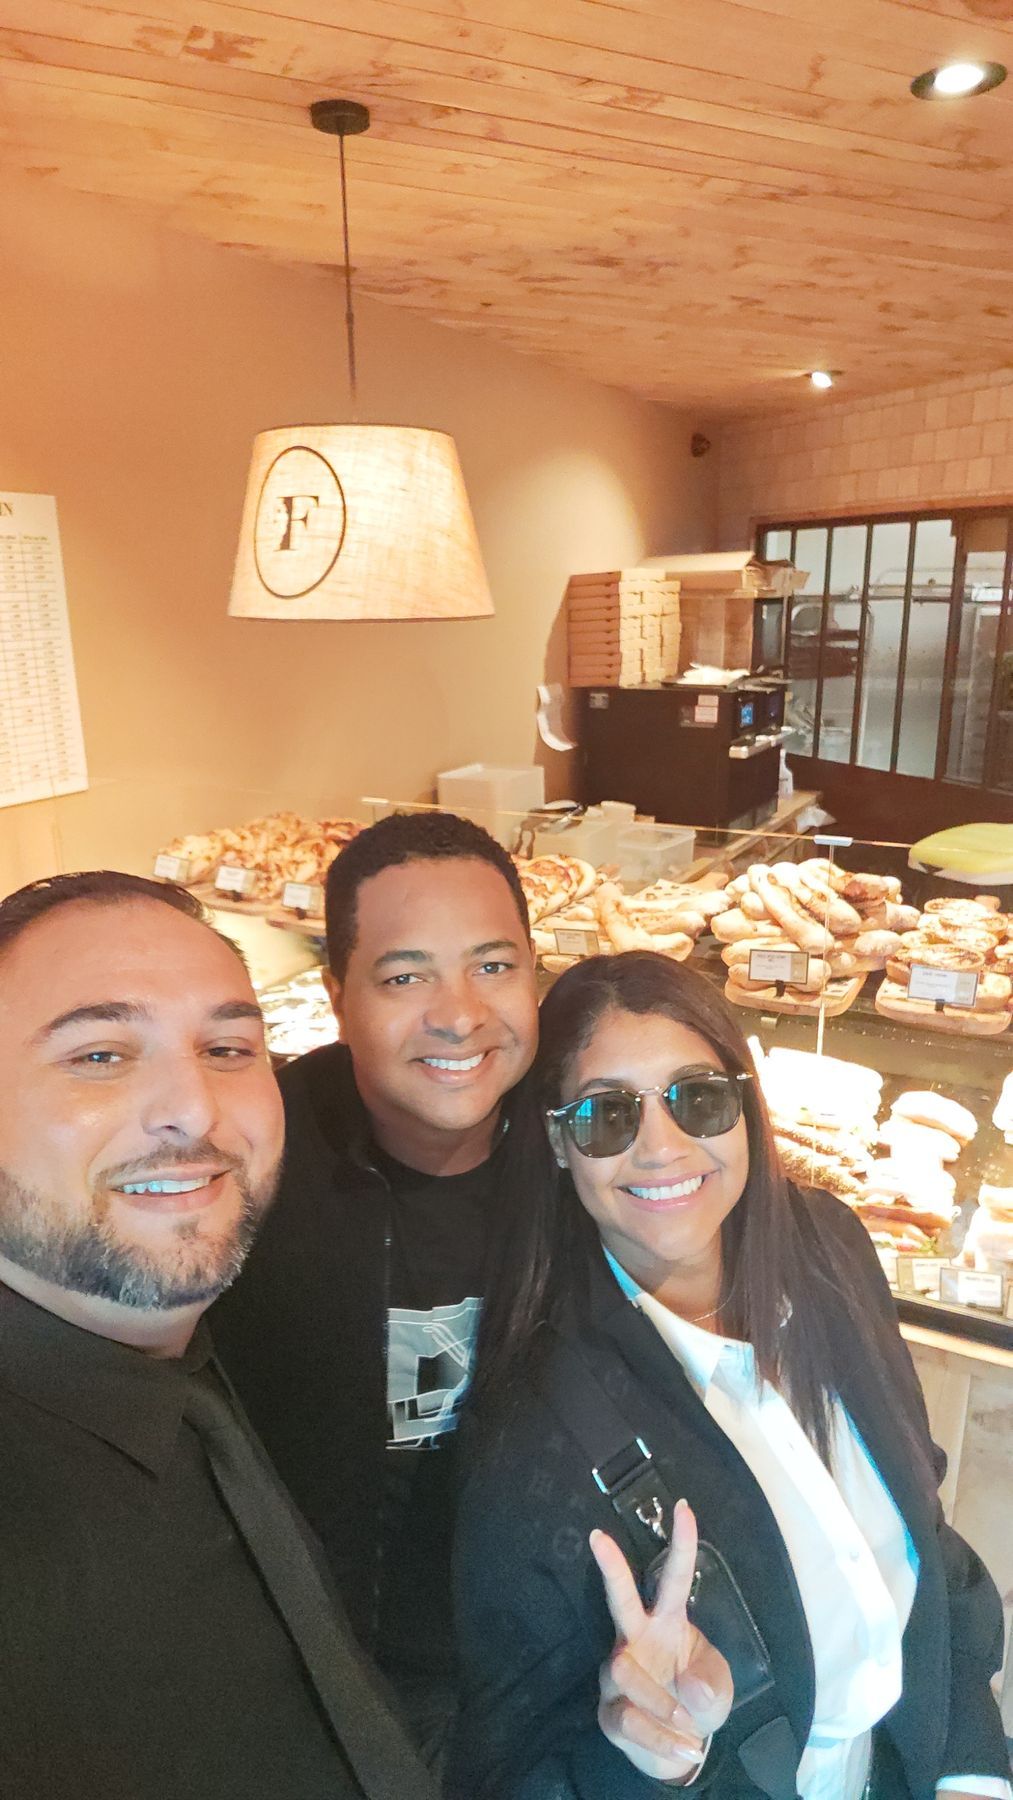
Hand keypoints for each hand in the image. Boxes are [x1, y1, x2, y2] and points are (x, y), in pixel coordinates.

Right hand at [591, 1498, 732, 1785]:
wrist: (681, 1747)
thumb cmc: (699, 1701)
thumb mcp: (718, 1688)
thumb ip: (711, 1683)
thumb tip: (688, 1686)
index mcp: (668, 1623)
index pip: (673, 1577)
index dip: (681, 1544)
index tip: (684, 1508)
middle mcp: (636, 1639)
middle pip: (619, 1597)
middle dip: (610, 1566)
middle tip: (597, 1536)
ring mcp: (618, 1672)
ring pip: (625, 1669)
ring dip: (661, 1701)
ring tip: (690, 1727)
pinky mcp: (609, 1710)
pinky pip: (630, 1720)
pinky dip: (662, 1738)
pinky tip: (681, 1746)